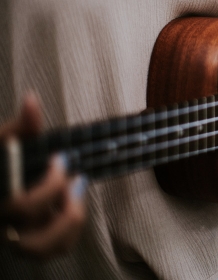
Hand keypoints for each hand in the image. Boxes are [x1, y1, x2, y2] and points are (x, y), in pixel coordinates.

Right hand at [0, 94, 86, 257]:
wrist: (3, 176)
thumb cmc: (3, 160)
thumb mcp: (6, 142)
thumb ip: (20, 126)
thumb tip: (32, 100)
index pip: (19, 207)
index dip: (48, 186)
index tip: (61, 159)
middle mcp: (2, 225)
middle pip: (31, 241)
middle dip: (63, 210)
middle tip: (74, 181)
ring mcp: (15, 237)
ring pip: (43, 251)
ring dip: (68, 225)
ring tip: (76, 197)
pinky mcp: (31, 240)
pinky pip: (55, 248)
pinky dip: (70, 231)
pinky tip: (73, 205)